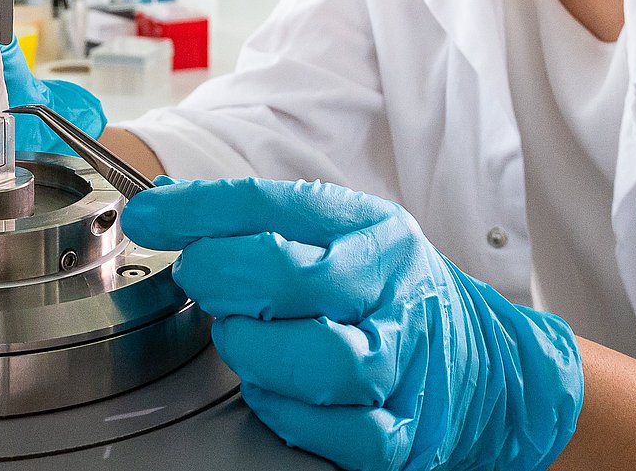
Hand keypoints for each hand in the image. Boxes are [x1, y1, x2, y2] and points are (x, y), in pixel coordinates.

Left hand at [122, 178, 582, 470]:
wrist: (486, 363)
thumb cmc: (387, 293)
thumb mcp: (337, 234)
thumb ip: (254, 222)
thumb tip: (163, 204)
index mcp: (370, 230)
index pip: (275, 206)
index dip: (200, 210)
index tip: (149, 213)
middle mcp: (391, 289)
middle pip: (292, 274)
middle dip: (224, 275)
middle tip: (202, 279)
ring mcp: (402, 360)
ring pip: (322, 359)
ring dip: (257, 351)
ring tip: (241, 339)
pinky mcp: (405, 430)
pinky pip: (341, 431)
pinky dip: (289, 414)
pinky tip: (273, 392)